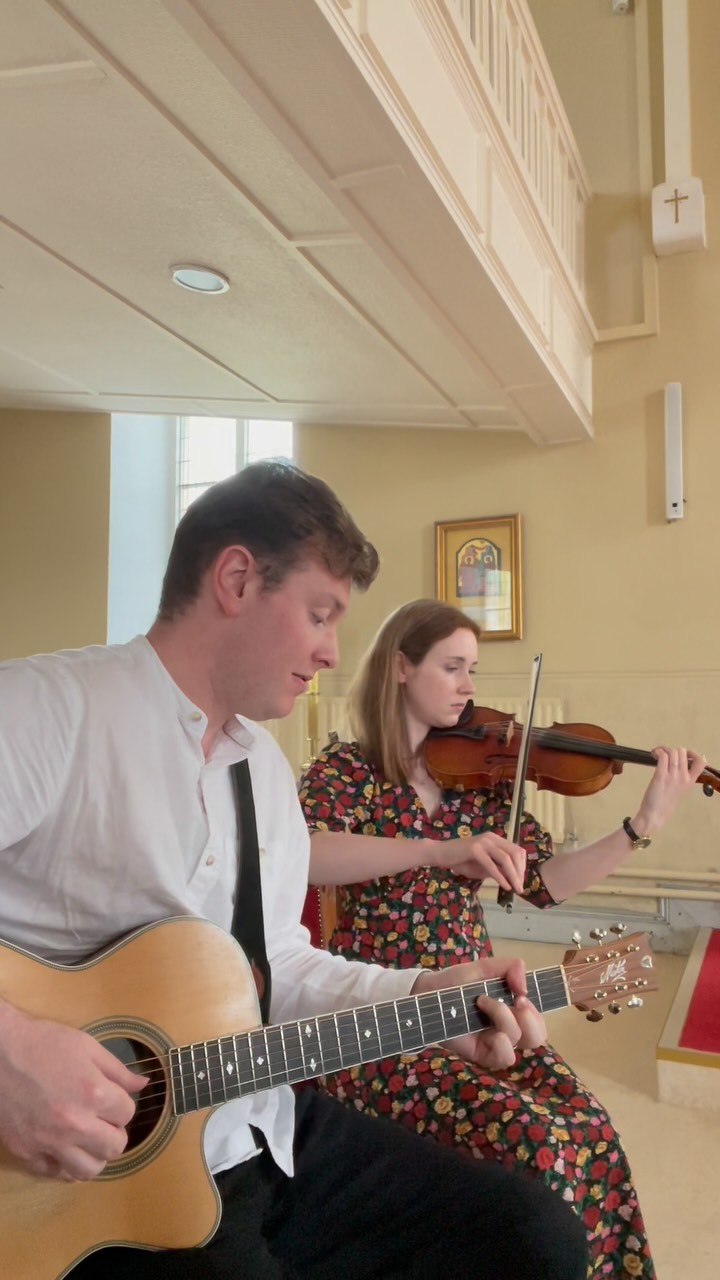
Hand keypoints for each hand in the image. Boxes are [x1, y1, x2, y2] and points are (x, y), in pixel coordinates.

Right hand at [0, 1006, 146, 1180]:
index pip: (127, 1114)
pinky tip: (66, 1150)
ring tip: (89, 1140)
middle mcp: (75, 1124)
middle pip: (115, 1147)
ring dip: (95, 1156)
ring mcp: (49, 1143)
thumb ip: (118, 1070)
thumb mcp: (86, 1046)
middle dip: (115, 1132)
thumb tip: (143, 1084)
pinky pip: (57, 1175)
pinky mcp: (28, 1154)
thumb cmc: (42, 1043)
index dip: (122, 1105)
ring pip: (89, 1170)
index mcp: (94, 1094)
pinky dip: (67, 1166)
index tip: (112, 1098)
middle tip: (104, 1120)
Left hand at [412, 956, 545, 1068]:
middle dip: (531, 1018)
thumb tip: (525, 987)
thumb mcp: (484, 968)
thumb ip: (509, 967)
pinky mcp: (482, 1055)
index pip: (537, 1019)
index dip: (535, 1010)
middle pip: (537, 1036)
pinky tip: (490, 1031)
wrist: (427, 993)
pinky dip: (502, 1044)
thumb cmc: (455, 982)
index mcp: (511, 1009)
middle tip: (515, 1001)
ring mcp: (495, 1043)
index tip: (520, 995)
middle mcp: (507, 1028)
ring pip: (520, 1043)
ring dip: (507, 1020)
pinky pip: (504, 1058)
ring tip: (483, 1003)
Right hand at [435, 832, 525, 893]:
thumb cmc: (461, 861)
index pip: (517, 850)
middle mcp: (492, 838)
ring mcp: (483, 842)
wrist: (441, 854)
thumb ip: (498, 869)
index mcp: (496, 839)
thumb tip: (513, 879)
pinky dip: (500, 877)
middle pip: (514, 854)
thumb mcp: (484, 867)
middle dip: (520, 872)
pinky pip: (492, 865)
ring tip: (516, 888)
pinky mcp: (475, 849)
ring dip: (513, 875)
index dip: (522, 866)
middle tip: (520, 887)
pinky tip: (505, 886)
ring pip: (506, 859)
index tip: (521, 880)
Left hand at [632, 746, 706, 836]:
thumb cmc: (665, 804)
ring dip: (663, 749)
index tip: (684, 755)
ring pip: (672, 752)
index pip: (701, 762)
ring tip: (656, 754)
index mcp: (690, 781)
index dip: (693, 753)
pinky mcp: (660, 776)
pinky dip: (657, 751)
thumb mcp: (679, 790)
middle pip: (682, 752)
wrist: (654, 815)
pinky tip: (654, 754)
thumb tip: (678, 764)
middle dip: (672, 750)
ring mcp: (672, 776)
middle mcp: (683, 777)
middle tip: (664, 756)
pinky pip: (662, 756)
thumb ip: (681, 778)